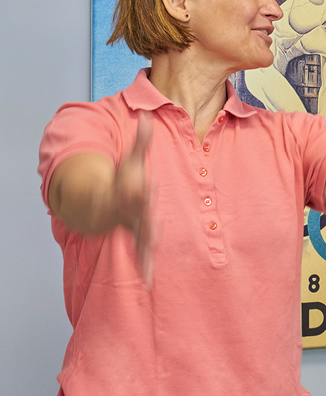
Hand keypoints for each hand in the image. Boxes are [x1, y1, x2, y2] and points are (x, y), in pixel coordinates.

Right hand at [113, 112, 155, 285]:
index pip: (136, 188)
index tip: (146, 184)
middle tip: (153, 222)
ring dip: (145, 247)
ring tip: (149, 262)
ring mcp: (133, 226)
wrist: (101, 203)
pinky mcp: (138, 238)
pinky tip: (150, 281)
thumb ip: (142, 140)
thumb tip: (148, 114)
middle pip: (139, 214)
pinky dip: (145, 266)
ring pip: (140, 237)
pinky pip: (142, 253)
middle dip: (145, 216)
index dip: (141, 186)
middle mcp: (131, 211)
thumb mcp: (133, 159)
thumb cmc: (123, 179)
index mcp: (130, 190)